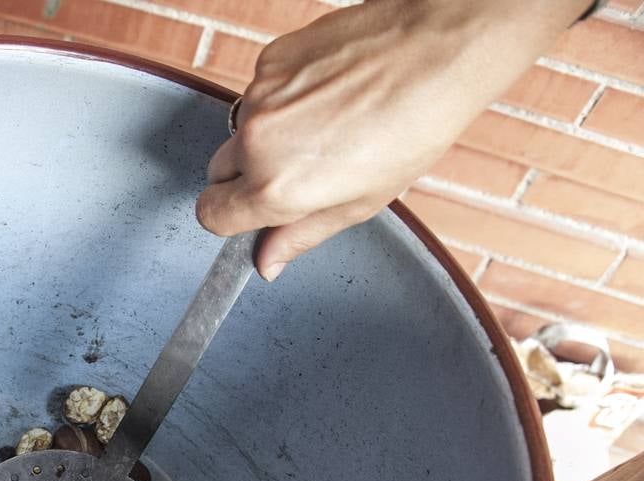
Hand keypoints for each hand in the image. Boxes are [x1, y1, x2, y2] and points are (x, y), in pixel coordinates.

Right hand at [196, 0, 588, 280]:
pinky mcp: (270, 60)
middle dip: (246, 176)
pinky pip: (260, 91)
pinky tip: (325, 93)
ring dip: (267, 134)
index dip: (231, 216)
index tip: (250, 211)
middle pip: (219, 172)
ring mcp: (260, 96)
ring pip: (240, 129)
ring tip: (323, 124)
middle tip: (298, 168)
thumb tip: (267, 261)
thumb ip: (302, 235)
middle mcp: (257, 142)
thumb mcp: (361, 202)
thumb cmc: (413, 126)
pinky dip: (283, 97)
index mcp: (276, 188)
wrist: (435, 50)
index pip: (211, 215)